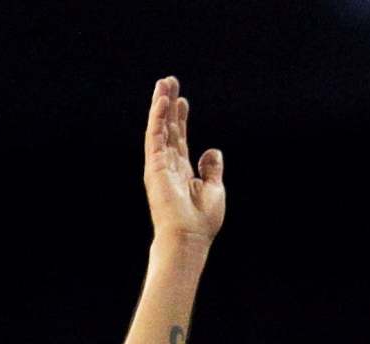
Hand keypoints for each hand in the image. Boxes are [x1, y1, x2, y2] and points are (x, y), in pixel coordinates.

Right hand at [144, 77, 224, 248]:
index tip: (183, 100)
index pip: (180, 139)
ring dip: (161, 105)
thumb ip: (212, 169)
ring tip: (164, 83)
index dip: (181, 119)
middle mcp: (169, 165)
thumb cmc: (202, 220)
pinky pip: (155, 136)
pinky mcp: (154, 165)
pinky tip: (162, 101)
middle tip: (169, 81)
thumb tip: (213, 150)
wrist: (189, 236)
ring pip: (159, 128)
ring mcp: (160, 164)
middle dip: (169, 105)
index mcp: (183, 171)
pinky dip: (158, 118)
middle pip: (169, 128)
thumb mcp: (215, 189)